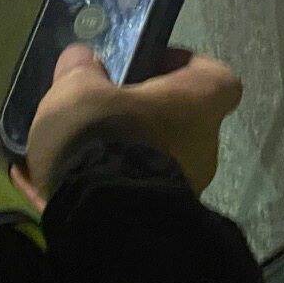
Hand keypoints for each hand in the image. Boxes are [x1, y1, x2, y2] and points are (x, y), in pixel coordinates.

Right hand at [20, 45, 240, 203]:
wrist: (102, 224)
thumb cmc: (102, 139)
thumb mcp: (77, 91)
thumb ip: (80, 70)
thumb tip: (82, 58)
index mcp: (197, 105)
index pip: (217, 77)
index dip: (187, 66)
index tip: (151, 64)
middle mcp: (203, 147)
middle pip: (180, 119)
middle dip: (144, 113)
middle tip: (102, 108)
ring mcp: (186, 188)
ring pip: (157, 158)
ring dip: (126, 151)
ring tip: (77, 149)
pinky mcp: (161, 221)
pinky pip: (136, 192)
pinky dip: (110, 185)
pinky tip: (67, 183)